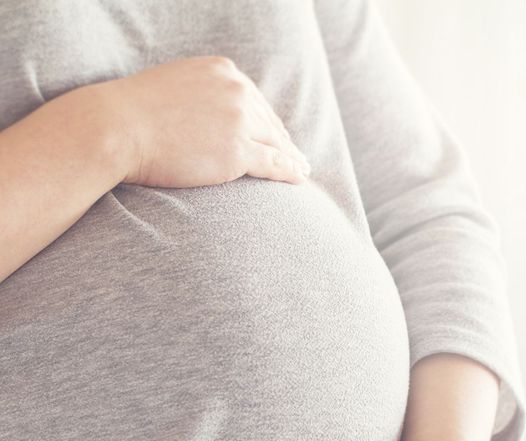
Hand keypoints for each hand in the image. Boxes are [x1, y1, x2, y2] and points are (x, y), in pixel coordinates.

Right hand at [93, 55, 309, 187]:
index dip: (268, 123)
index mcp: (223, 71)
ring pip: (275, 143)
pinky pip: (273, 163)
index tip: (277, 136)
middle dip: (283, 141)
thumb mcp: (174, 87)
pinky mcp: (237, 151)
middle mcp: (238, 91)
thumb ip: (200, 95)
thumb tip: (207, 113)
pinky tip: (300, 177)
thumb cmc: (133, 112)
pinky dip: (290, 171)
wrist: (116, 127)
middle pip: (269, 122)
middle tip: (296, 156)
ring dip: (292, 158)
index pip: (255, 101)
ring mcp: (240, 120)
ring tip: (302, 170)